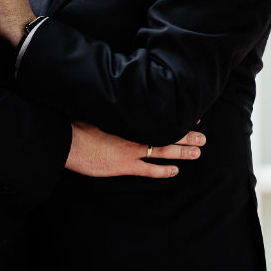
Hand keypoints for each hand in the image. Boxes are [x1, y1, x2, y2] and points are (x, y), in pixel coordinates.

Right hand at [65, 121, 204, 177]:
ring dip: (182, 150)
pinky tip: (175, 171)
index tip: (187, 115)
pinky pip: (149, 169)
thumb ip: (112, 109)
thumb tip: (117, 99)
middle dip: (186, 135)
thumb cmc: (78, 123)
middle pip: (165, 133)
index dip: (174, 116)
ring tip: (198, 151)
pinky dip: (163, 170)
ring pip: (163, 149)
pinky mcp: (124, 165)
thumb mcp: (97, 110)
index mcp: (128, 119)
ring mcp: (130, 150)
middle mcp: (134, 133)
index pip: (157, 117)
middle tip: (203, 136)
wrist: (68, 140)